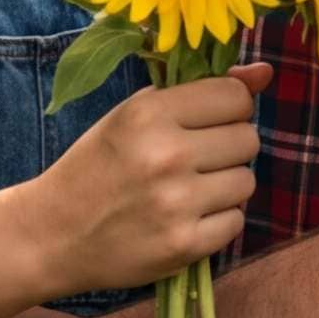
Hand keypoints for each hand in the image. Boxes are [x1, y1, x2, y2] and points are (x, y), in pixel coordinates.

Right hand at [30, 61, 270, 299]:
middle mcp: (166, 154)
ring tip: (188, 188)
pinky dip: (218, 220)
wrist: (53, 233)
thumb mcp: (134, 114)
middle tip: (194, 157)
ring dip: (225, 184)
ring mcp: (176, 203)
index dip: (228, 106)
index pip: (235, 96)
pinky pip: (236, 221)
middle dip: (228, 145)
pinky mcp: (184, 245)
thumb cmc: (97, 164)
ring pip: (246, 181)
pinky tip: (186, 216)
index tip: (207, 120)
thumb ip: (199, 89)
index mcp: (148, 112)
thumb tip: (265, 72)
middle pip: (247, 138)